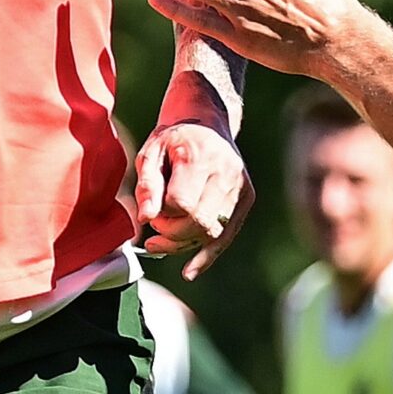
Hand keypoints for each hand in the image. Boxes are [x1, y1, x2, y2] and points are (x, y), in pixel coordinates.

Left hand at [133, 120, 252, 278]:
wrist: (207, 122)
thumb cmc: (174, 139)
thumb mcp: (151, 152)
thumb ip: (147, 185)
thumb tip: (146, 219)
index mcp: (201, 157)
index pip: (182, 203)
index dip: (163, 215)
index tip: (151, 214)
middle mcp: (227, 173)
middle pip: (200, 222)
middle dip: (172, 234)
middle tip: (154, 230)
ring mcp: (240, 187)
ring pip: (213, 233)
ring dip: (184, 246)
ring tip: (159, 244)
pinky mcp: (246, 199)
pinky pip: (227, 235)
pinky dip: (207, 256)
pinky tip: (190, 271)